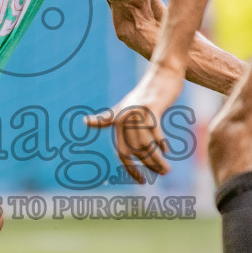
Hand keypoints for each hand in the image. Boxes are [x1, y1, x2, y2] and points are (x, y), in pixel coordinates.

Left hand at [85, 62, 185, 182]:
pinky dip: (161, 143)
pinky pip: (155, 131)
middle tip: (163, 174)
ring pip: (146, 144)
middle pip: (135, 151)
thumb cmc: (146, 91)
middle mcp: (125, 117)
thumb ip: (108, 116)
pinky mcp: (151, 107)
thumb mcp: (124, 104)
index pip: (122, 152)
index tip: (141, 181)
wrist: (163, 72)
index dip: (131, 169)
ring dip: (157, 160)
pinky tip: (167, 150)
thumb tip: (84, 121)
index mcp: (117, 120)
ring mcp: (137, 112)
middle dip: (149, 166)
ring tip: (167, 169)